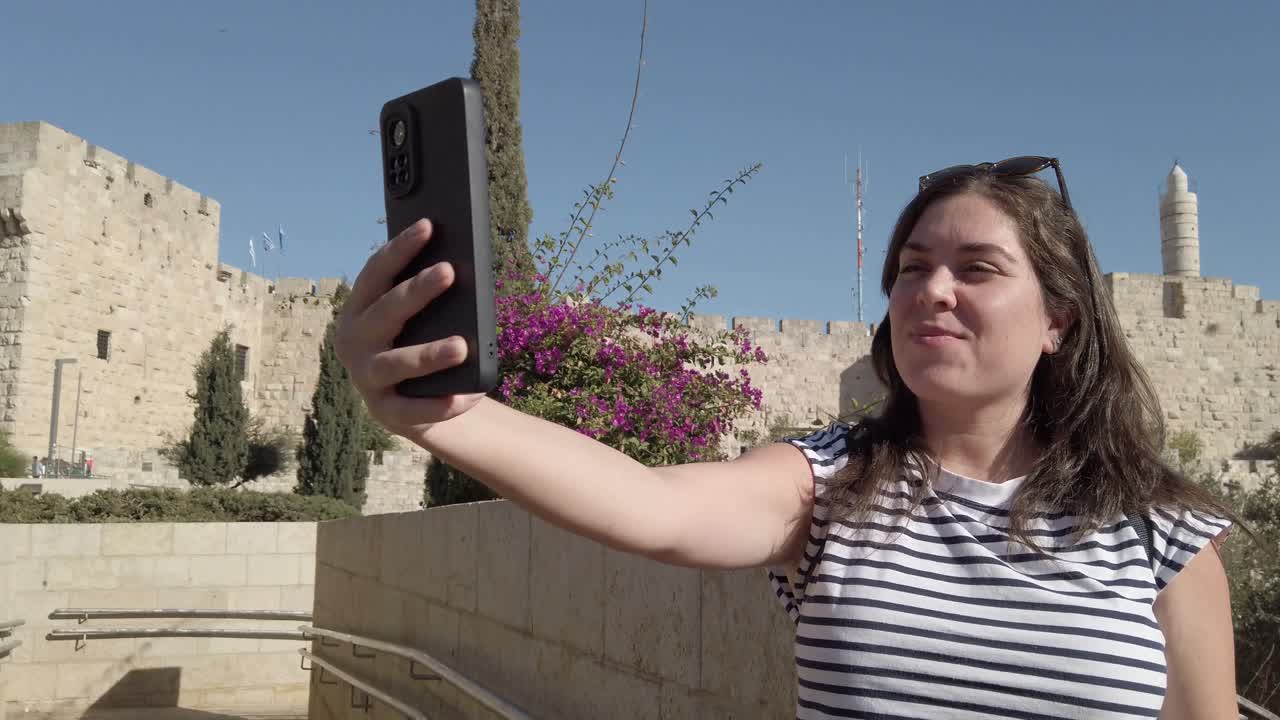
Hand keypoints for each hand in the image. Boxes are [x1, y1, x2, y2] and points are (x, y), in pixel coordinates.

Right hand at [335, 219, 485, 437]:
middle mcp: (355, 342)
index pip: (376, 274)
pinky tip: (468, 395)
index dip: (399, 249)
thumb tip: (457, 262)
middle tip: (449, 271)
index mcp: (360, 310)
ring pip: (397, 364)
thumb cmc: (414, 345)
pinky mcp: (385, 413)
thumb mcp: (414, 320)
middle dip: (416, 290)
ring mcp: (366, 379)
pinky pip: (413, 410)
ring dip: (429, 354)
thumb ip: (423, 297)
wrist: (408, 406)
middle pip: (386, 312)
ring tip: (462, 346)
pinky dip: (440, 404)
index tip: (427, 225)